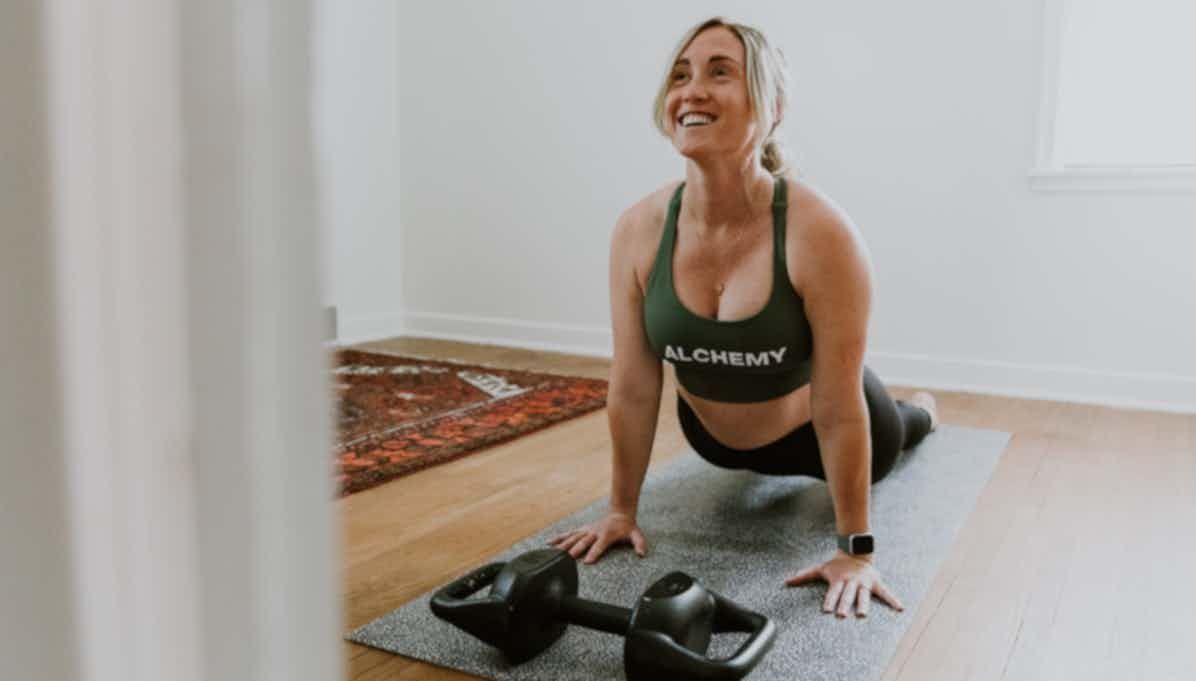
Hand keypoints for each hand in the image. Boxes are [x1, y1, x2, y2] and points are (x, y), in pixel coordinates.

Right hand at [547, 512, 646, 563]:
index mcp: (607, 535)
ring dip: (564, 544)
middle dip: (576, 549)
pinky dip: (559, 538)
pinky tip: (549, 544)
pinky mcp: (582, 530)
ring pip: (573, 537)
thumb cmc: (626, 528)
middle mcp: (594, 532)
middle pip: (583, 541)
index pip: (600, 545)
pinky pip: (569, 534)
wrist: (619, 514)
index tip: (587, 561)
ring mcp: (587, 530)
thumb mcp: (636, 535)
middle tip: (568, 557)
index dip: (594, 553)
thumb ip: (639, 544)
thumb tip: (642, 553)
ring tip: (554, 552)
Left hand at [784, 551, 904, 617]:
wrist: (855, 551)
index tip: (826, 610)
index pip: (833, 592)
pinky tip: (900, 608)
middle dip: (844, 604)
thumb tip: (786, 582)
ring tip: (862, 614)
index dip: (829, 600)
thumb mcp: (821, 568)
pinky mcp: (875, 582)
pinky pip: (885, 592)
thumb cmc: (836, 565)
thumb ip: (804, 575)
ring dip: (863, 604)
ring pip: (863, 595)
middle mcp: (851, 582)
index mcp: (838, 580)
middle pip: (847, 595)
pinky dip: (893, 599)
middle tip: (841, 615)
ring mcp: (864, 583)